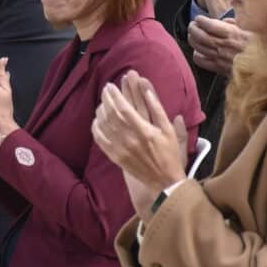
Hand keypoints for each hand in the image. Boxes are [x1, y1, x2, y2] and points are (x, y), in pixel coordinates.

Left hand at [92, 71, 186, 220]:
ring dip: (100, 111)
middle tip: (105, 89)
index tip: (111, 86)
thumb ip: (157, 109)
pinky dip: (96, 128)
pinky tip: (97, 121)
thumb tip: (147, 89)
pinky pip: (100, 140)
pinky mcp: (115, 157)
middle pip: (111, 114)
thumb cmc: (169, 154)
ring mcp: (120, 149)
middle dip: (106, 99)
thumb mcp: (168, 130)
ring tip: (102, 102)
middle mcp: (130, 140)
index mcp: (144, 131)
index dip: (115, 95)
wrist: (165, 181)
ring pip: (104, 125)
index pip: (123, 108)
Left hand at [188, 16, 251, 74]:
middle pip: (200, 36)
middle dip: (193, 28)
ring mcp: (221, 58)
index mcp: (233, 34)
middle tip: (192, 24)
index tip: (199, 18)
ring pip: (198, 47)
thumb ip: (237, 24)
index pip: (209, 25)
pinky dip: (197, 55)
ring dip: (192, 39)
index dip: (201, 20)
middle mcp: (224, 46)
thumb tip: (224, 21)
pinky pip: (202, 62)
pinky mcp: (220, 69)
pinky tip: (199, 51)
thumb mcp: (254, 30)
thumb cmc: (264, 47)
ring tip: (192, 35)